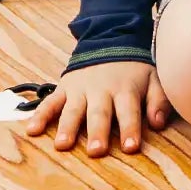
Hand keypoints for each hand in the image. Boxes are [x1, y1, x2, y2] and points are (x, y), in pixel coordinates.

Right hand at [27, 59, 168, 156]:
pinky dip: (40, 115)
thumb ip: (158, 100)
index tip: (130, 147)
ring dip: (67, 127)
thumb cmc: (134, 68)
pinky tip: (32, 130)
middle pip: (99, 113)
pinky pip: (50, 102)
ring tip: (62, 145)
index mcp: (125, 89)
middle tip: (96, 151)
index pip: (129, 111)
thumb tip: (158, 124)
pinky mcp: (64, 88)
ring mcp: (80, 89)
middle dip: (97, 132)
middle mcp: (101, 90)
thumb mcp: (154, 78)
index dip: (130, 128)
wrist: (109, 38)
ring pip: (73, 110)